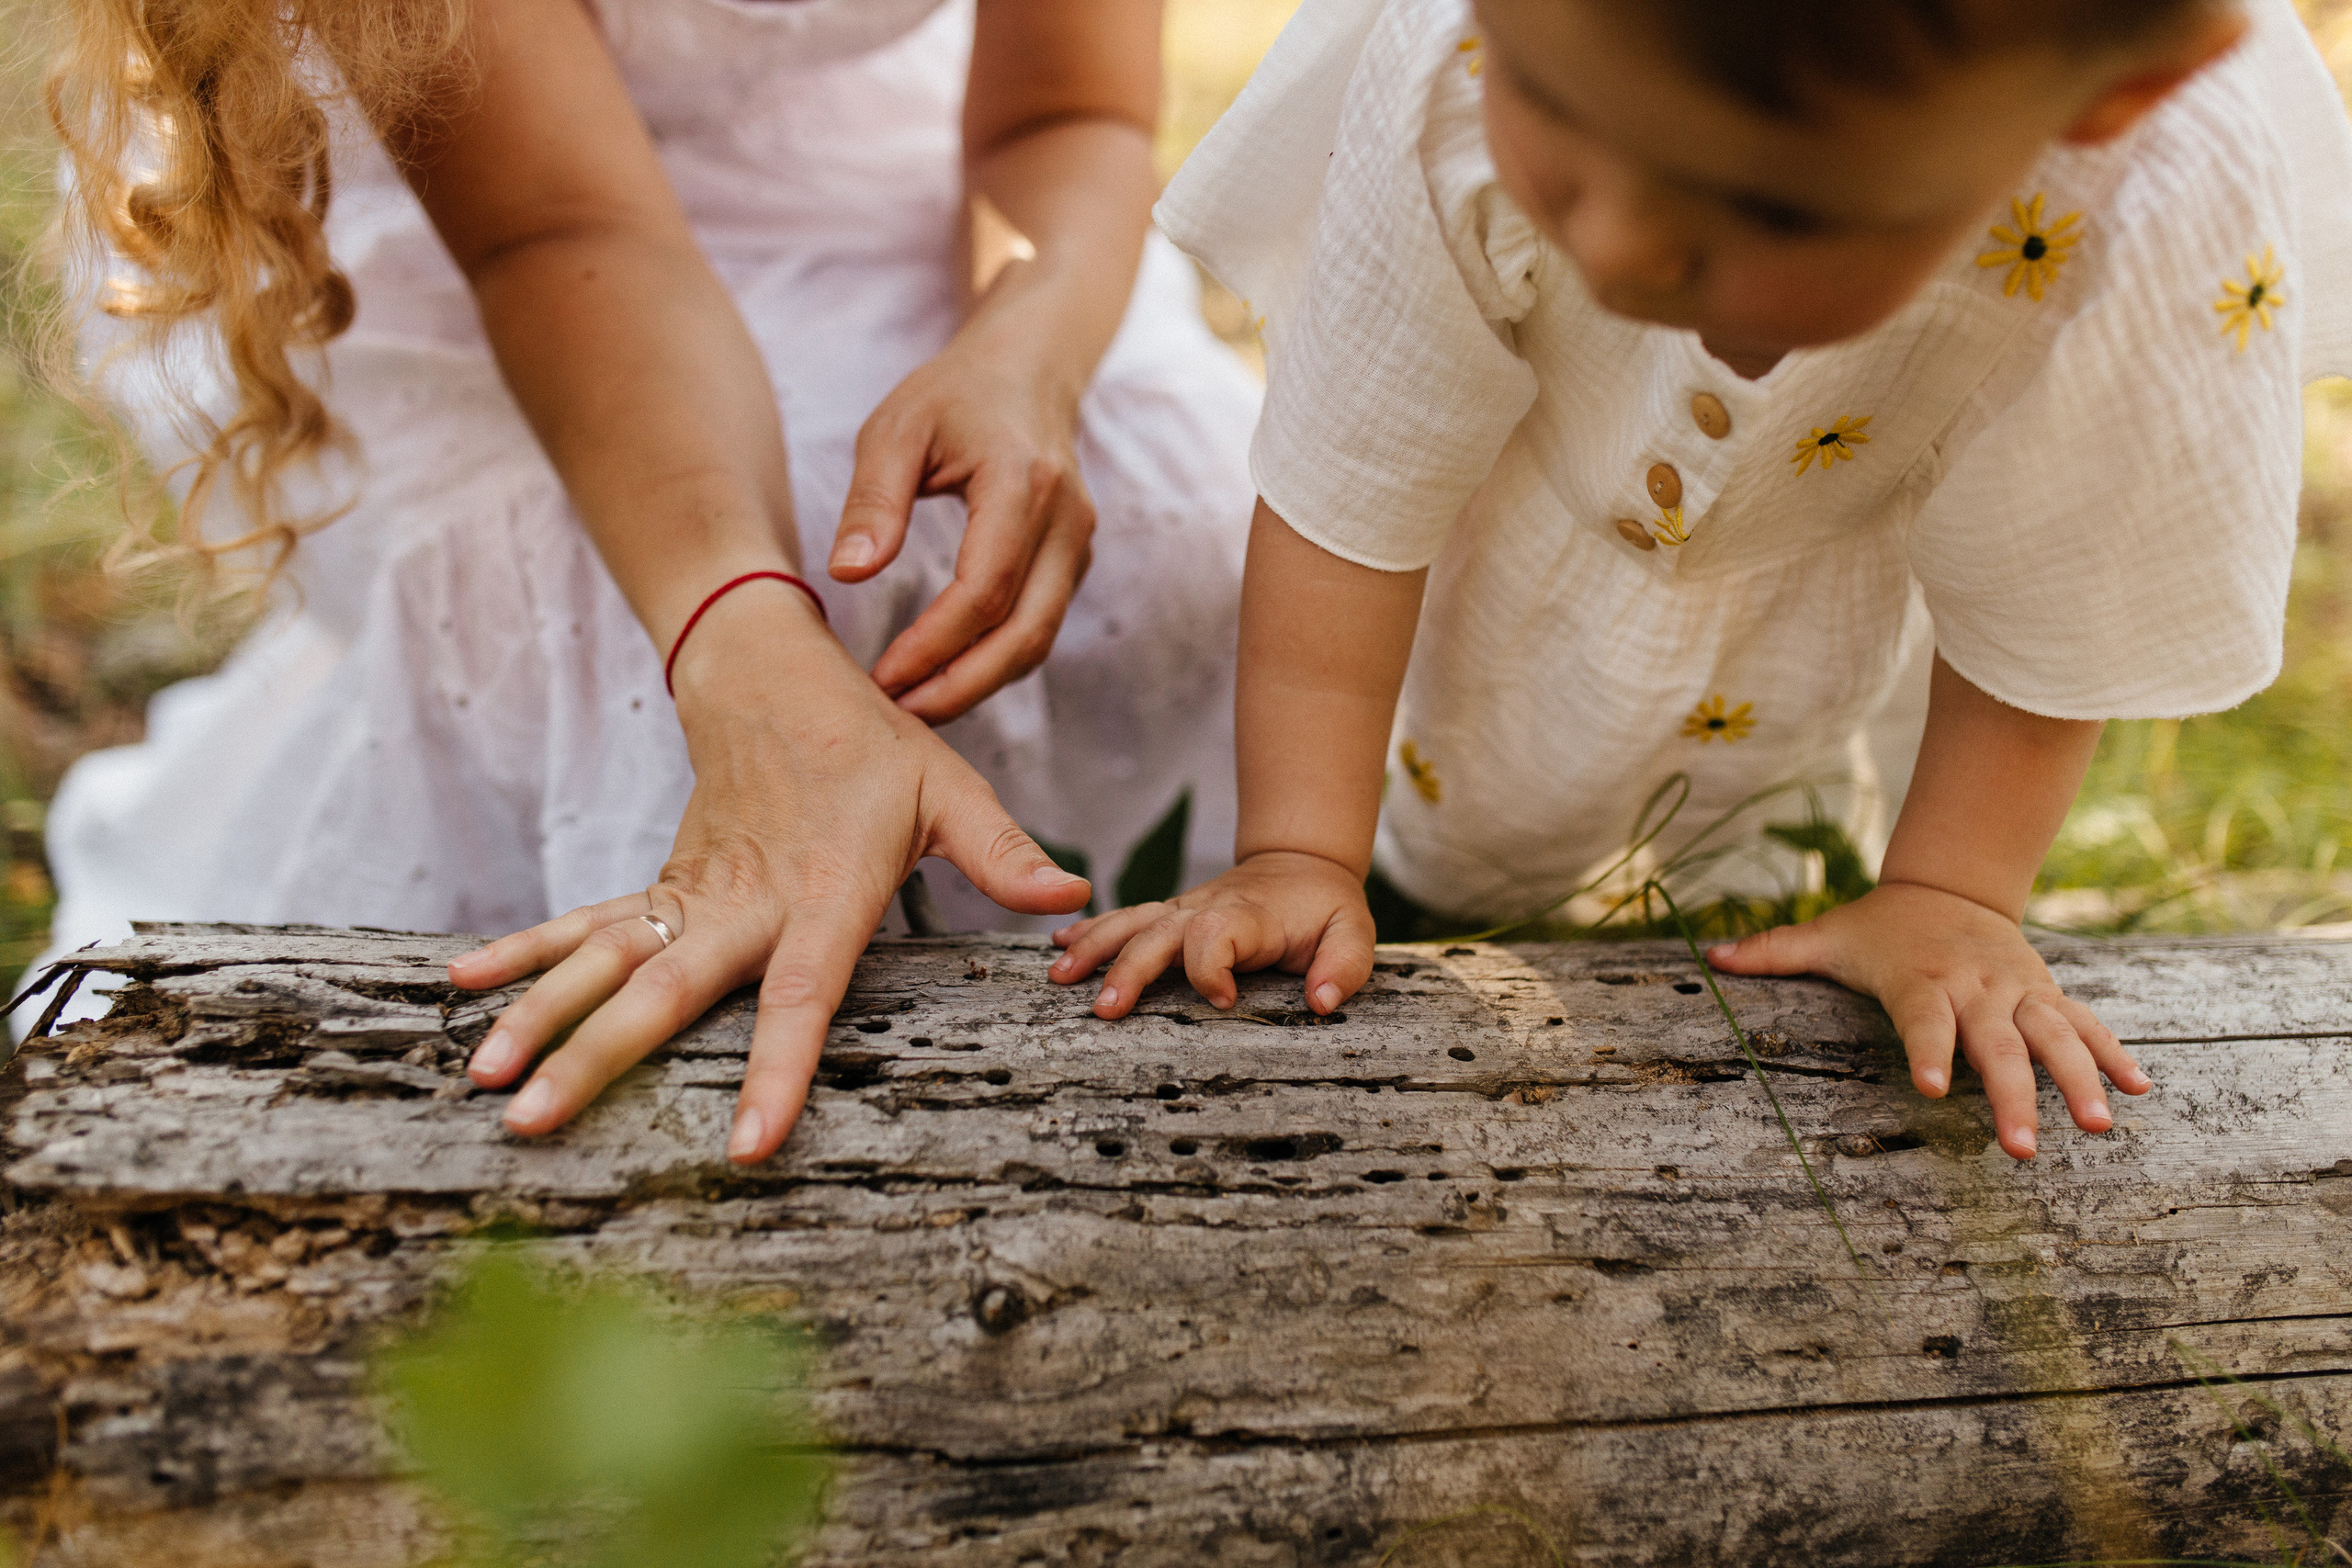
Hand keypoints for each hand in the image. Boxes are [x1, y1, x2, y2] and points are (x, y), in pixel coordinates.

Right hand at [446, 593, 1091, 1163]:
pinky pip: (585, 925)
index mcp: (823, 893)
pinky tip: (462, 995)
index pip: (801, 996)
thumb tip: (1072, 901)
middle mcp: (743, 901)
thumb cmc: (872, 743)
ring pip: (606, 961)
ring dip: (540, 1015)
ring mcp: (689, 893)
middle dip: (596, 1057)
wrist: (771, 669)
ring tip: (482, 1078)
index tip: (745, 1143)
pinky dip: (524, 956)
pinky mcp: (659, 884)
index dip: (776, 1069)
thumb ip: (1002, 851)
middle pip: (667, 991)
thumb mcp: (948, 787)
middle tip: (532, 1118)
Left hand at [827, 310, 1095, 724]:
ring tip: (915, 705)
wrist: (1027, 370)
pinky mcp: (1074, 561)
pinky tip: (945, 673)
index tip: (882, 676)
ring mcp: (1079, 544)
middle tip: (899, 714)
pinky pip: (1039, 626)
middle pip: (1025, 633)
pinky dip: (995, 660)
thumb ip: (873, 501)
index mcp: (1022, 483)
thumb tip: (848, 574)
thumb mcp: (896, 430)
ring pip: (1038, 640)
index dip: (934, 645)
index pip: (984, 588)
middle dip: (961, 686)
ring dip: (979, 683)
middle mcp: (1066, 521)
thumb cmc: (954, 395)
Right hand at [1046, 851, 1376, 1018]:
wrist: (1301, 864)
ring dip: (1095, 947)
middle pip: (1159, 933)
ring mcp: (1183, 909)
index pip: (1218, 934)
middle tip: (1104, 1008)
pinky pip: (1127, 918)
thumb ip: (1344, 966)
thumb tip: (1322, 1003)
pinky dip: (1091, 929)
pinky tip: (1059, 945)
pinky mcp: (1170, 914)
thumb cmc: (1326, 909)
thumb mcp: (1354, 933)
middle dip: (1130, 969)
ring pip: (1132, 922)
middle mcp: (1207, 908)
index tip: (1221, 999)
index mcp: (1250, 917)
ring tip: (1059, 976)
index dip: (1212, 966)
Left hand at [1705, 882, 2151, 1160]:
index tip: (1932, 1088)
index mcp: (1923, 980)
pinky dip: (2115, 1054)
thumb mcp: (1827, 933)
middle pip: (1999, 1045)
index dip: (1929, 1051)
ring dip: (2081, 1080)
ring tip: (2100, 1126)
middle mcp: (1977, 988)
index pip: (1925, 1020)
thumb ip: (1771, 951)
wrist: (1950, 885)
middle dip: (2014, 1095)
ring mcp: (2019, 992)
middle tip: (2023, 1149)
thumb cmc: (1880, 927)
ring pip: (2056, 1037)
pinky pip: (2087, 1025)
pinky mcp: (2047, 995)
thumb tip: (1706, 955)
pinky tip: (2141, 1091)